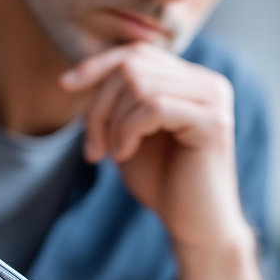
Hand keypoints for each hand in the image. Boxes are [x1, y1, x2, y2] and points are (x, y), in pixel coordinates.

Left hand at [60, 42, 253, 255]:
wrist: (194, 227)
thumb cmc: (161, 182)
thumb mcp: (129, 132)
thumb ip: (118, 101)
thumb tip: (83, 72)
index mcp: (190, 80)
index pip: (137, 53)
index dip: (98, 64)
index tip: (66, 85)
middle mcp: (207, 82)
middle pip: (133, 65)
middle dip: (100, 105)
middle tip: (93, 147)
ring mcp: (214, 99)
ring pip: (139, 83)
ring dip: (111, 122)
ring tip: (111, 154)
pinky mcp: (213, 122)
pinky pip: (153, 107)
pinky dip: (127, 131)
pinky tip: (124, 155)